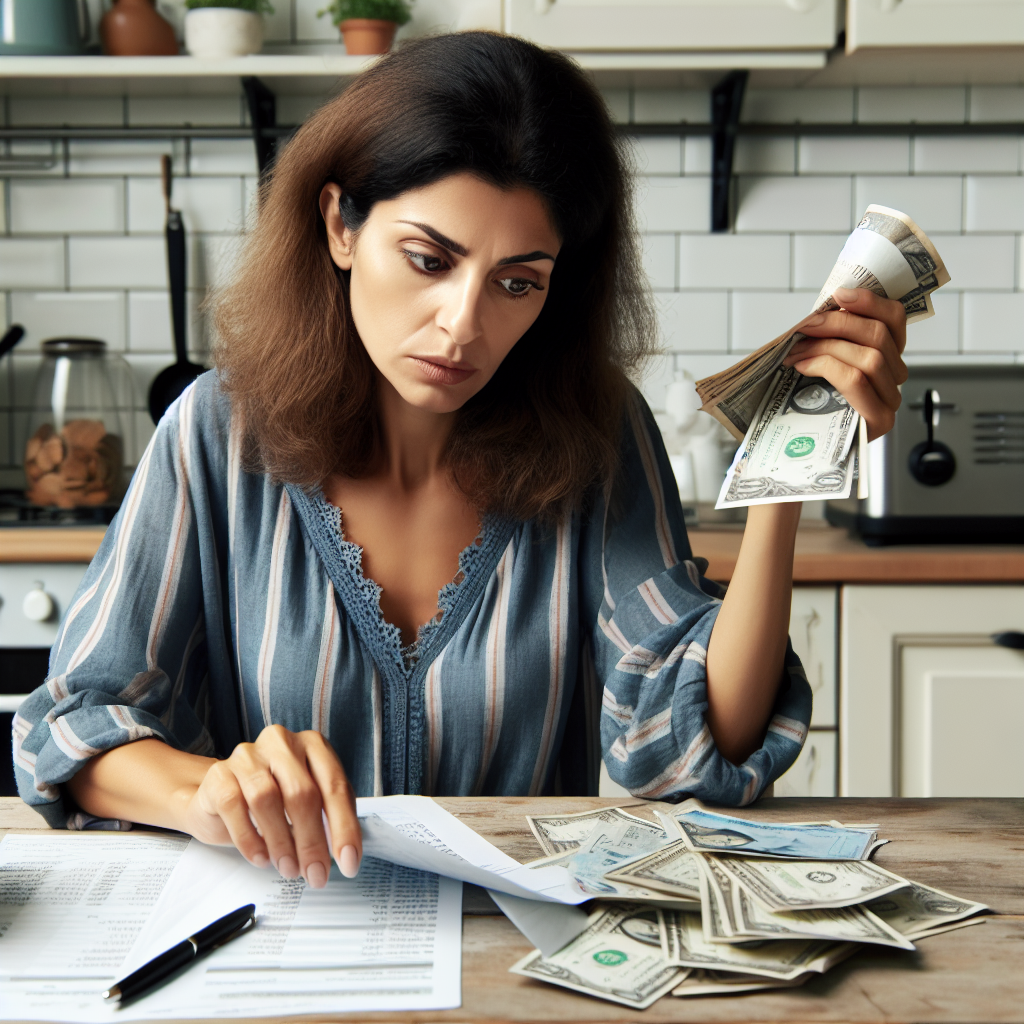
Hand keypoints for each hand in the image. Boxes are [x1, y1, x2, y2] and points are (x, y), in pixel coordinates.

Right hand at [182, 725, 361, 887]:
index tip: (348, 861)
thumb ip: (328, 819)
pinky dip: (250, 839)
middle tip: (316, 873)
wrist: (219, 794)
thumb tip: (345, 855)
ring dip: (281, 843)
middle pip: (302, 793)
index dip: (344, 827)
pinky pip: (235, 807)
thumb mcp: (308, 801)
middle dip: (312, 841)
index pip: (335, 785)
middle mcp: (281, 743)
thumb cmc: (273, 797)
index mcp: (312, 745)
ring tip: (289, 868)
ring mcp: (248, 756)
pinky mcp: (219, 775)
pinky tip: (261, 857)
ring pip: (267, 799)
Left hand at [782, 286, 907, 440]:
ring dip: (826, 347)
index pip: (895, 319)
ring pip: (868, 357)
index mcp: (888, 357)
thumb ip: (828, 337)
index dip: (870, 302)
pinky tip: (802, 366)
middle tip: (804, 327)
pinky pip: (856, 380)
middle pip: (878, 335)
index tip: (839, 295)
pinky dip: (826, 366)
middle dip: (837, 324)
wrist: (804, 451)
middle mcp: (895, 378)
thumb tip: (818, 310)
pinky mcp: (878, 420)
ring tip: (796, 350)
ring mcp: (890, 400)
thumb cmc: (810, 404)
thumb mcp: (820, 361)